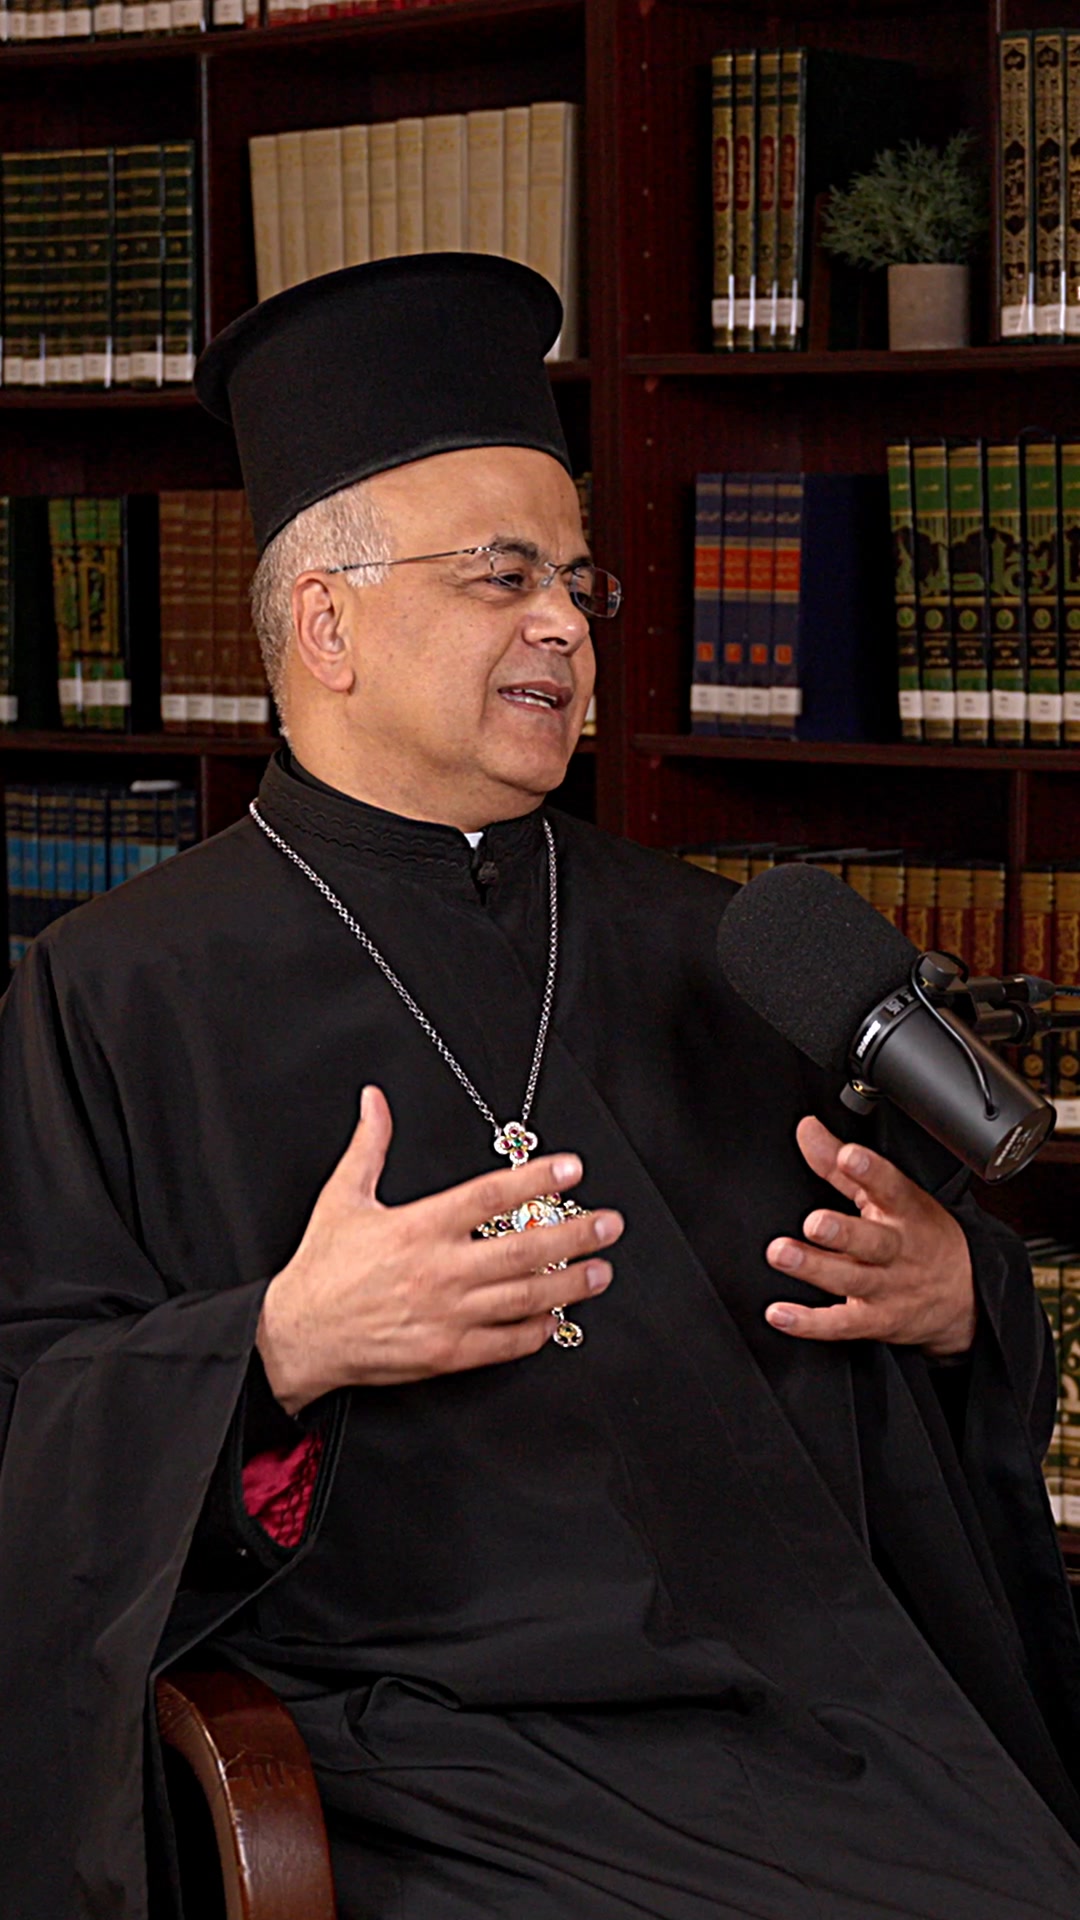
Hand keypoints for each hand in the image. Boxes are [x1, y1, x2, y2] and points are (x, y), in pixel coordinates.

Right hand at [257, 1085, 622, 1412]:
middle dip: (573, 1235)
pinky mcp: (447, 1353)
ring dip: (569, 1283)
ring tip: (600, 1270)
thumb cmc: (321, 1271)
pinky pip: (505, 1343)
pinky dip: (537, 1331)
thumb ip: (369, 1146)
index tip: (571, 1171)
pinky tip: (558, 1317)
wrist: (297, 1337)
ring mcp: (446, 1315)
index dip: (535, 1180)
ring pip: (524, 1297)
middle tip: (608, 1224)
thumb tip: (374, 1101)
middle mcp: (438, 1272)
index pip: (490, 1196)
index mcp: (417, 1228)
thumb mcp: (342, 1198)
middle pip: (522, 1248)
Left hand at [763, 1116, 975, 1357]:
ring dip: (814, 1268)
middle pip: (873, 1241)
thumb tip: (807, 1128)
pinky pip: (841, 1326)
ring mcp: (889, 1288)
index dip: (870, 1171)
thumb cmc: (920, 1236)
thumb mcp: (892, 1195)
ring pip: (851, 1280)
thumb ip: (841, 1164)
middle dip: (842, 1232)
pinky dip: (809, 1323)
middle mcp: (898, 1250)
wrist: (967, 1296)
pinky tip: (780, 1313)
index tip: (848, 1157)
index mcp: (905, 1211)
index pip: (891, 1186)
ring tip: (781, 1254)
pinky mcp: (877, 1322)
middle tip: (814, 1223)